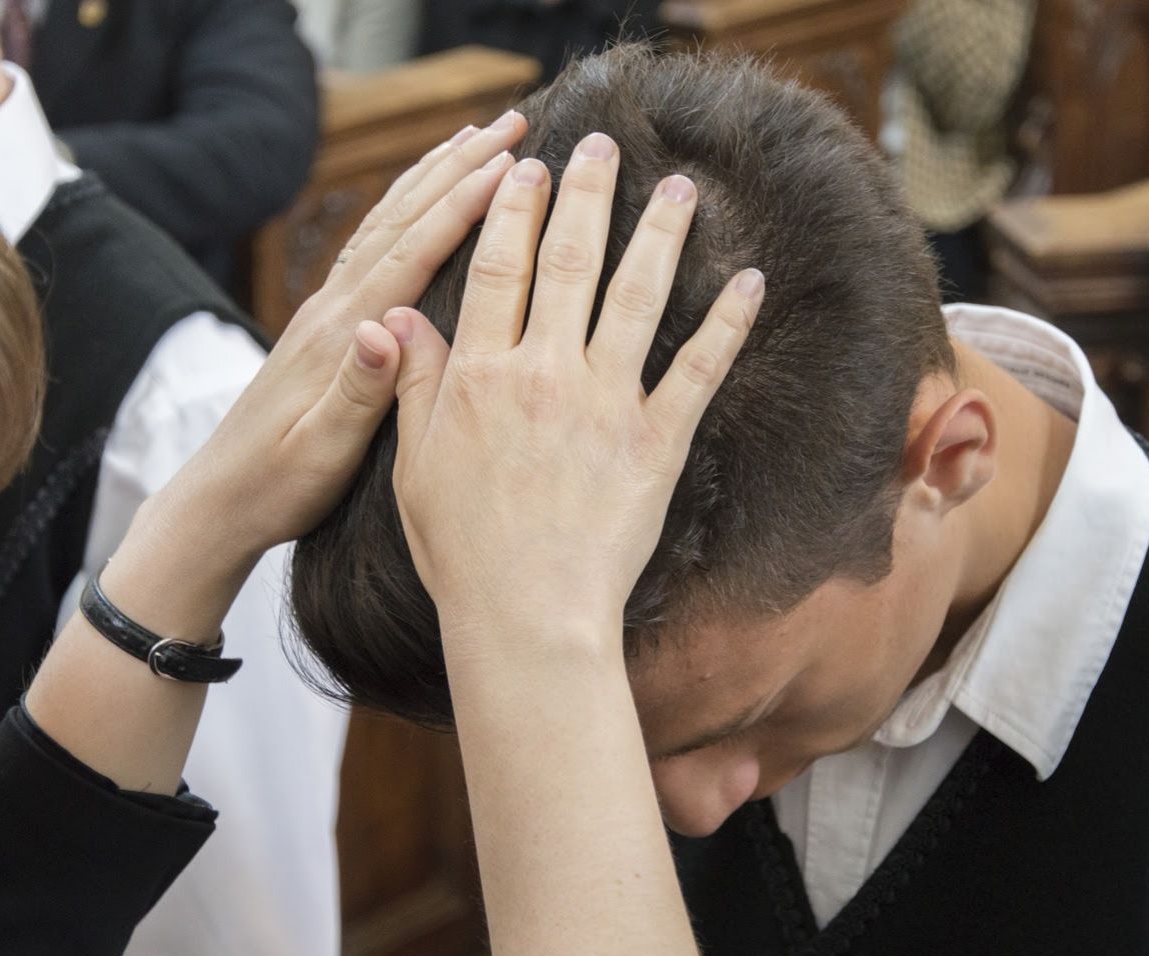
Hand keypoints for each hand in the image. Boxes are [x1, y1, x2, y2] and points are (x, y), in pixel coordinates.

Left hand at [152, 111, 531, 573]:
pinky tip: (423, 198)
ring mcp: (325, 313)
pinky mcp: (325, 326)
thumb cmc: (277, 488)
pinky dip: (405, 208)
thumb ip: (357, 391)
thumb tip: (383, 329)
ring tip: (475, 136)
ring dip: (432, 173)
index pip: (411, 253)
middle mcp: (332, 310)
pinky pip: (373, 246)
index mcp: (342, 336)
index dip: (464, 205)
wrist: (218, 502)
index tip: (513, 163)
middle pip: (401, 218)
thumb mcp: (321, 452)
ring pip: (385, 222)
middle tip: (513, 119)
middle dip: (458, 165)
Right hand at [387, 134, 764, 641]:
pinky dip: (727, 322)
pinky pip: (698, 368)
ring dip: (659, 235)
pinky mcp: (656, 442)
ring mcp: (604, 404)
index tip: (525, 169)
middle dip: (584, 195)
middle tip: (599, 147)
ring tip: (678, 188)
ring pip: (635, 296)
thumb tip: (398, 320)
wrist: (527, 616)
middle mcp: (542, 374)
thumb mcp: (414, 465)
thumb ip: (413, 385)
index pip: (495, 270)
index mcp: (479, 376)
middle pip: (567, 263)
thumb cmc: (463, 553)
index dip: (511, 212)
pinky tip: (749, 280)